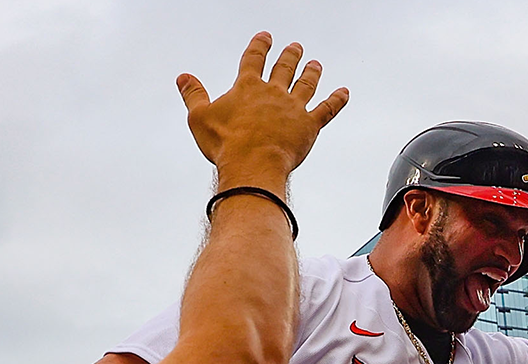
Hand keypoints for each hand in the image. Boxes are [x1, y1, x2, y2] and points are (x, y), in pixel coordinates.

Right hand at [178, 33, 349, 187]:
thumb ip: (193, 94)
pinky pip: (327, 109)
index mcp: (247, 87)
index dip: (259, 46)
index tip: (265, 36)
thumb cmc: (225, 144)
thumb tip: (183, 77)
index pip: (253, 59)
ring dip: (311, 73)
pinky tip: (344, 92)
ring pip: (306, 84)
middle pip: (283, 68)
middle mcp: (273, 92)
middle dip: (289, 55)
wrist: (252, 164)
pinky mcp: (309, 125)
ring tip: (315, 64)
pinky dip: (337, 100)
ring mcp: (293, 107)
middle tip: (295, 46)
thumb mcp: (199, 117)